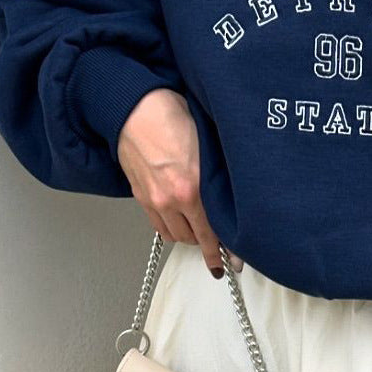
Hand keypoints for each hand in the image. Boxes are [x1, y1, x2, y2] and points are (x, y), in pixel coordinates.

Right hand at [117, 88, 241, 276]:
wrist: (135, 109)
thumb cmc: (172, 117)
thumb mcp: (209, 146)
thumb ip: (219, 176)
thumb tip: (235, 196)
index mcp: (193, 188)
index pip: (214, 232)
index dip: (226, 251)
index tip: (234, 263)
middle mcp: (172, 199)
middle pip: (195, 239)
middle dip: (208, 244)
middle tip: (220, 245)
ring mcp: (154, 200)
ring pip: (176, 236)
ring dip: (189, 236)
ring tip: (200, 229)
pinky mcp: (140, 196)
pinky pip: (158, 226)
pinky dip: (171, 228)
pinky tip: (180, 220)